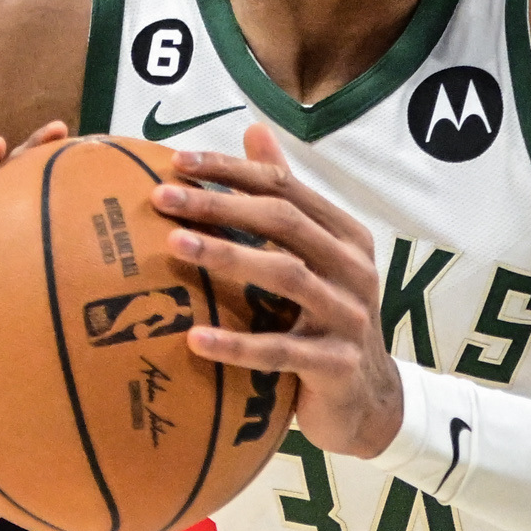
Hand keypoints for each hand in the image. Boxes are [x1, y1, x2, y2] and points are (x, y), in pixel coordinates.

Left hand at [156, 124, 402, 458]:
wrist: (368, 400)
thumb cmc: (327, 321)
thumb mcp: (315, 257)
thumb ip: (288, 199)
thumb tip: (253, 130)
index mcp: (347, 236)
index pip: (286, 188)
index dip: (232, 171)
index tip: (176, 162)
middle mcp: (354, 269)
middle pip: (285, 222)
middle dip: (220, 205)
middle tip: (162, 198)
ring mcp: (349, 317)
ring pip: (286, 275)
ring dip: (227, 256)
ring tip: (174, 247)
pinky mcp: (337, 364)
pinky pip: (282, 351)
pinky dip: (237, 345)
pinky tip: (194, 338)